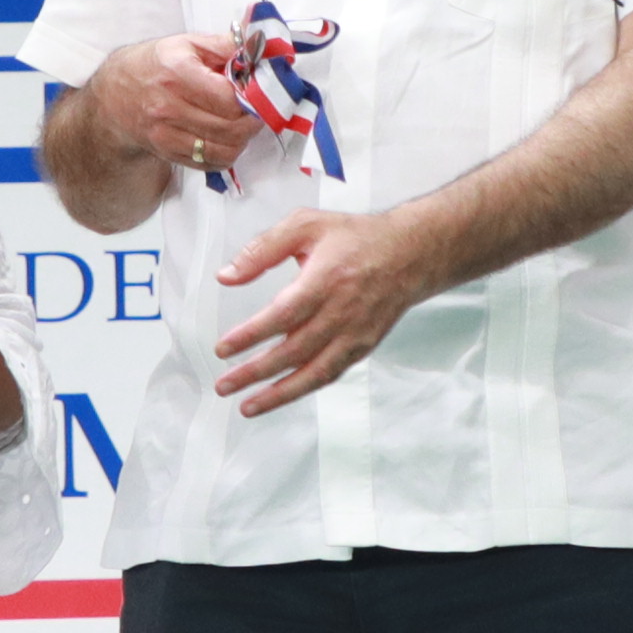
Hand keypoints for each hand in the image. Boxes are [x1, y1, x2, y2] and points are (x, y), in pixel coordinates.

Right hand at [94, 31, 268, 182]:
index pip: (229, 98)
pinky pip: (210, 163)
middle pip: (230, 127)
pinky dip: (226, 154)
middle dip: (252, 120)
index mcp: (177, 73)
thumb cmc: (155, 65)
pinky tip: (226, 137)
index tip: (258, 91)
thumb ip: (226, 45)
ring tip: (242, 123)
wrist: (114, 95)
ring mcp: (166, 134)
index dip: (252, 97)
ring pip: (224, 150)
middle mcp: (169, 107)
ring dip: (243, 139)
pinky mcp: (168, 152)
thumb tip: (260, 46)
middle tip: (257, 109)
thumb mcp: (187, 44)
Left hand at [210, 199, 440, 415]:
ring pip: (313, 373)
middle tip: (224, 385)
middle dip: (255, 372)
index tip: (223, 349)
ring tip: (248, 406)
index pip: (282, 315)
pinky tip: (281, 395)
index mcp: (325, 279)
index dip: (250, 335)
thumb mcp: (305, 225)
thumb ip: (263, 249)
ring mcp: (355, 333)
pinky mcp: (363, 346)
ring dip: (279, 394)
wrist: (410, 254)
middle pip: (293, 351)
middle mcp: (341, 311)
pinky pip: (330, 374)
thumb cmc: (356, 238)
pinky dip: (304, 389)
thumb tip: (226, 275)